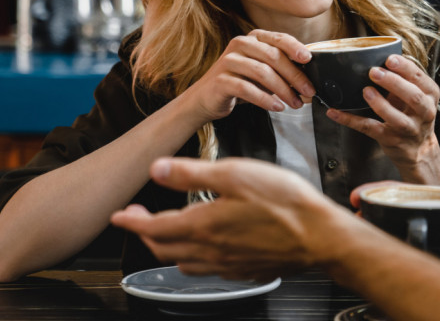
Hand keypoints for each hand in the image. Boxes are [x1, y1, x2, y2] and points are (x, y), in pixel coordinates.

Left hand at [111, 157, 342, 281]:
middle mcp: (210, 251)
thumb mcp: (237, 174)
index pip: (153, 227)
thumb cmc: (285, 204)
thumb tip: (158, 168)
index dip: (131, 220)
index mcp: (203, 225)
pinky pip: (208, 269)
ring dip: (168, 247)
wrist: (320, 237)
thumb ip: (193, 173)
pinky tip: (207, 246)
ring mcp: (227, 265)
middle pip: (164, 248)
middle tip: (139, 219)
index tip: (119, 215)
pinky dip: (196, 257)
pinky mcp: (244, 271)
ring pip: (184, 262)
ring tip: (169, 232)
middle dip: (146, 233)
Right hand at [181, 29, 315, 122]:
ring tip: (295, 103)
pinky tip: (277, 107)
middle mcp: (240, 44)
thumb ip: (282, 69)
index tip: (309, 60)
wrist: (206, 98)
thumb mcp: (263, 72)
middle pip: (273, 56)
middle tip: (309, 91)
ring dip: (283, 90)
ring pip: (262, 72)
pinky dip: (265, 99)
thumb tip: (310, 78)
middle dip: (294, 75)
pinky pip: (247, 89)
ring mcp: (228, 61)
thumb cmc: (240, 83)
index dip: (295, 47)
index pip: (279, 38)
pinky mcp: (221, 80)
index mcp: (253, 38)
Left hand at [327, 54, 439, 184]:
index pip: (420, 79)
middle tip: (374, 71)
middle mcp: (424, 112)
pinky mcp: (390, 140)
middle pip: (413, 97)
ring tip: (365, 91)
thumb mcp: (416, 94)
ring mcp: (408, 129)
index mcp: (430, 95)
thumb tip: (376, 55)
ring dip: (380, 104)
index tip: (390, 58)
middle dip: (394, 83)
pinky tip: (334, 112)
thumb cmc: (413, 113)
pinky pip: (369, 129)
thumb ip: (403, 78)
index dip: (406, 68)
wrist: (419, 149)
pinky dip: (350, 120)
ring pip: (396, 117)